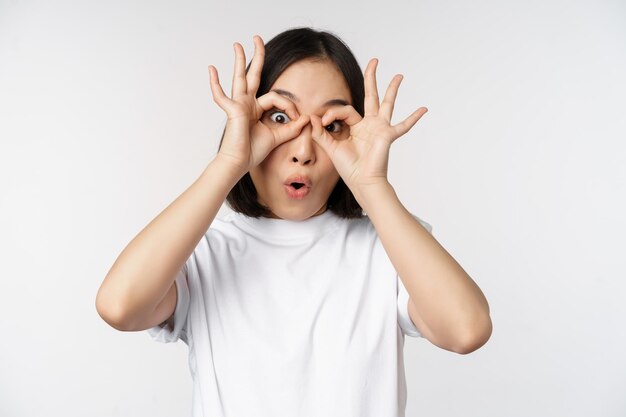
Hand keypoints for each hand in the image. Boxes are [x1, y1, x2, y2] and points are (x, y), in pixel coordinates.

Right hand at [208, 35, 308, 173]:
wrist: (240, 163)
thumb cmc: (253, 151)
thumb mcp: (278, 137)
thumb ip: (292, 128)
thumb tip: (306, 119)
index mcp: (256, 109)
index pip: (276, 98)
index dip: (289, 106)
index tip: (298, 118)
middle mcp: (246, 103)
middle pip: (252, 75)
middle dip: (257, 56)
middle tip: (257, 39)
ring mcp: (238, 105)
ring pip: (239, 78)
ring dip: (239, 60)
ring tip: (238, 45)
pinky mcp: (232, 110)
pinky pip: (221, 95)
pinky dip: (215, 83)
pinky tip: (212, 69)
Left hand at [310, 58, 427, 196]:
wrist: (362, 182)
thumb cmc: (349, 169)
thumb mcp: (330, 148)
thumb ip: (320, 133)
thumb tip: (312, 117)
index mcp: (355, 126)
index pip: (343, 110)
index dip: (332, 113)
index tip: (323, 122)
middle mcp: (369, 124)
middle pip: (370, 96)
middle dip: (371, 78)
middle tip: (374, 61)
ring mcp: (380, 128)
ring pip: (387, 103)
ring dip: (392, 89)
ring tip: (399, 75)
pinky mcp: (387, 135)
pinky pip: (403, 126)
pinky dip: (413, 118)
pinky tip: (424, 109)